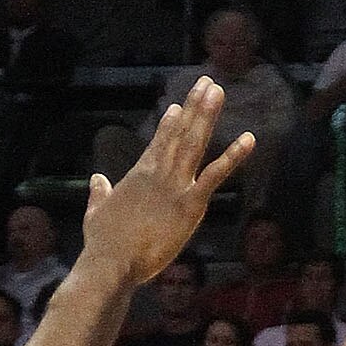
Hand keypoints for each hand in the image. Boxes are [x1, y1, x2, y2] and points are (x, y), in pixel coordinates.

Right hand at [82, 80, 256, 288]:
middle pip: (180, 133)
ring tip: (217, 91)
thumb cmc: (103, 244)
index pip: (159, 143)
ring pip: (195, 143)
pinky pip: (216, 175)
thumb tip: (96, 180)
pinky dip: (233, 156)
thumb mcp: (96, 212)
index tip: (179, 107)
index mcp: (139, 175)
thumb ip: (99, 193)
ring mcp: (176, 186)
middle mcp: (159, 173)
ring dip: (207, 116)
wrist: (112, 261)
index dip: (170, 124)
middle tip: (206, 83)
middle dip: (194, 107)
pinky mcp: (190, 205)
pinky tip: (248, 139)